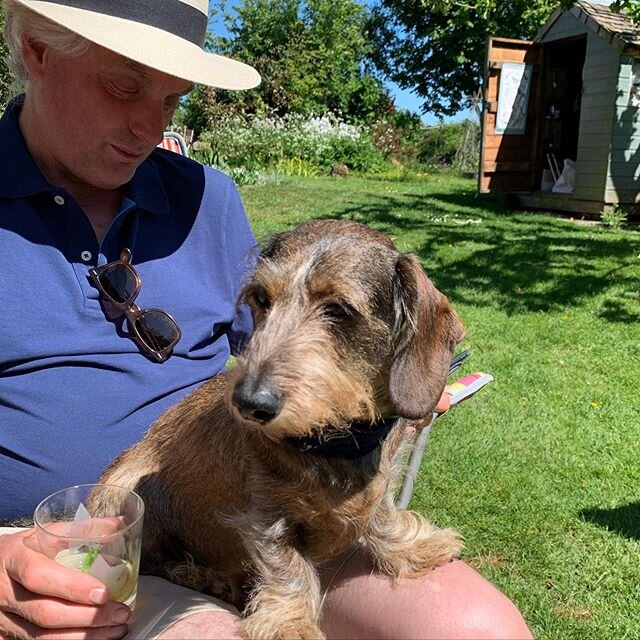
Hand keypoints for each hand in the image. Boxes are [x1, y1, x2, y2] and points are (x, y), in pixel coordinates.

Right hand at [0, 528, 129, 639]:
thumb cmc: (25, 549)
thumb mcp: (47, 532)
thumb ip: (83, 529)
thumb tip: (121, 523)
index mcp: (14, 559)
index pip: (40, 576)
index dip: (72, 587)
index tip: (103, 592)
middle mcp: (5, 592)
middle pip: (45, 613)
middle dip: (88, 617)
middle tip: (120, 613)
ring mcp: (3, 619)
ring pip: (42, 637)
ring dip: (84, 636)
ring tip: (116, 629)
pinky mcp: (7, 636)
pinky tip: (95, 638)